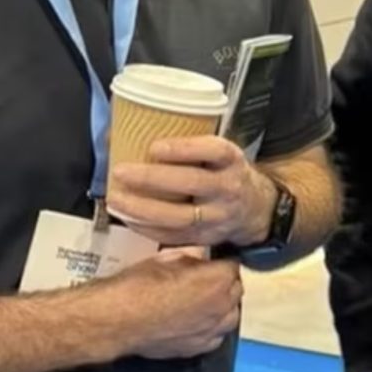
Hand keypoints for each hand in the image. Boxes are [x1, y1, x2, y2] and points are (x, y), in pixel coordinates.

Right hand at [98, 248, 243, 359]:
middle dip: (224, 283)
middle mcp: (221, 306)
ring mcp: (212, 330)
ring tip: (203, 300)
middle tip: (206, 279)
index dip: (221, 262)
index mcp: (217, 280)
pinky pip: (216, 336)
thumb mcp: (166, 259)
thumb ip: (191, 259)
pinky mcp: (199, 348)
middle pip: (235, 290)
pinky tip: (196, 321)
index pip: (233, 265)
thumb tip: (199, 259)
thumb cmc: (137, 287)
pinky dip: (211, 328)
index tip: (212, 261)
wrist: (118, 321)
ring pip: (230, 315)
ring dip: (222, 306)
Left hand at [107, 136, 276, 249]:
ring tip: (116, 198)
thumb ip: (186, 145)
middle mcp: (228, 188)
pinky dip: (146, 227)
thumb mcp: (218, 153)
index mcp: (232, 160)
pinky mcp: (205, 238)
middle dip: (153, 179)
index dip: (184, 149)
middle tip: (121, 171)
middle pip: (193, 184)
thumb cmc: (224, 172)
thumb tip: (123, 133)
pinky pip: (173, 236)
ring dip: (143, 209)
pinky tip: (126, 216)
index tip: (154, 147)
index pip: (214, 151)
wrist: (255, 209)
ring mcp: (217, 217)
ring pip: (180, 216)